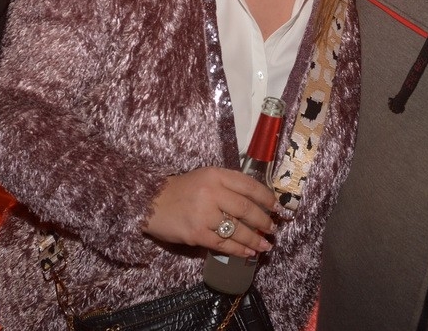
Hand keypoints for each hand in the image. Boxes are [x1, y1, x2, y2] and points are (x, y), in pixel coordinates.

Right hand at [143, 167, 276, 258]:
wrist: (150, 201)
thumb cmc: (181, 190)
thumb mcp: (205, 178)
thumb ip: (228, 186)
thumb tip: (257, 202)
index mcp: (216, 175)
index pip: (249, 186)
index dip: (267, 198)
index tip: (277, 207)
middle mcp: (212, 192)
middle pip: (247, 209)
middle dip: (265, 221)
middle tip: (273, 228)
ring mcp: (204, 214)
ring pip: (238, 229)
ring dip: (256, 239)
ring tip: (266, 245)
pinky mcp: (197, 233)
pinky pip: (224, 244)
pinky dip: (240, 250)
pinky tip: (249, 253)